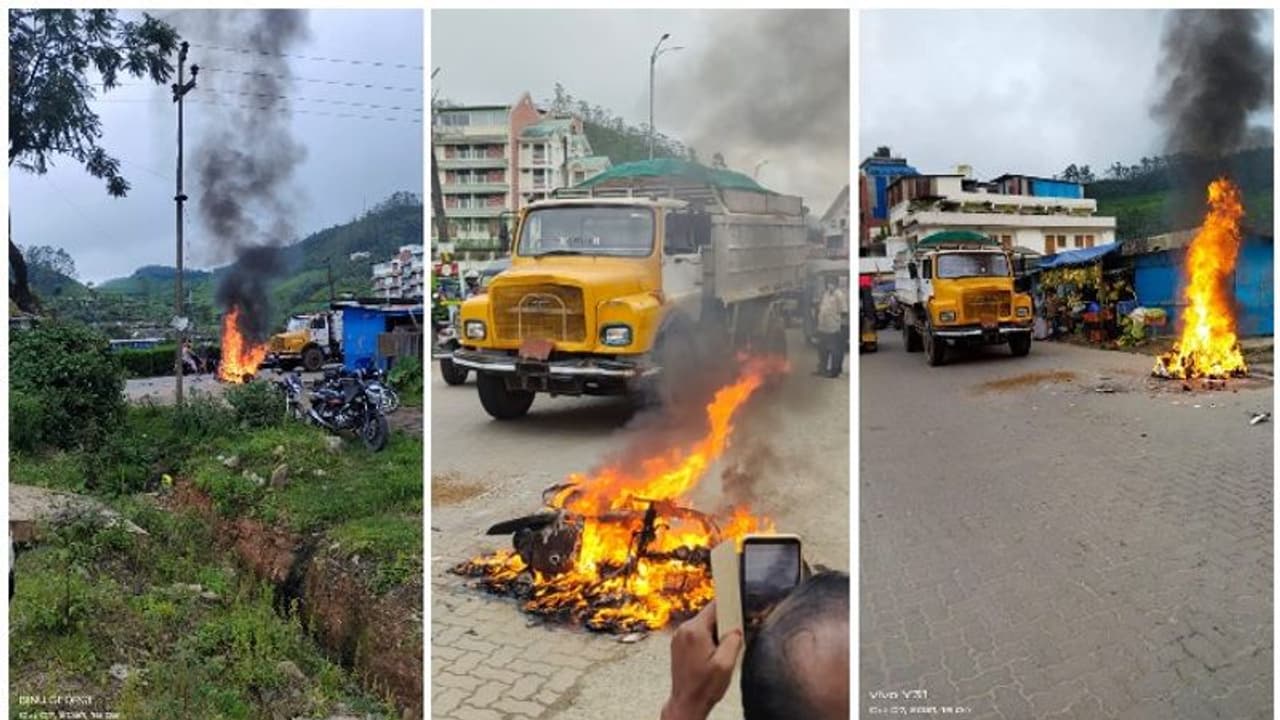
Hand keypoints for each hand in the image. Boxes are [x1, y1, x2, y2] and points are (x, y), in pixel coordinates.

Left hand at [660, 601, 743, 719]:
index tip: (739, 614)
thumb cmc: (704, 687)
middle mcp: (684, 630)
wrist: (687, 703)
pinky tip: (711, 657)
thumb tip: (736, 628)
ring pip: (704, 625)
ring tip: (719, 655)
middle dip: (724, 625)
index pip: (715, 605)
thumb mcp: (725, 665)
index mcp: (695, 631)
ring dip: (715, 634)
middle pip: (710, 615)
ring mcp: (679, 637)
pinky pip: (697, 634)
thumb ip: (733, 641)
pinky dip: (707, 641)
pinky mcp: (679, 644)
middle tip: (730, 644)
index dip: (730, 608)